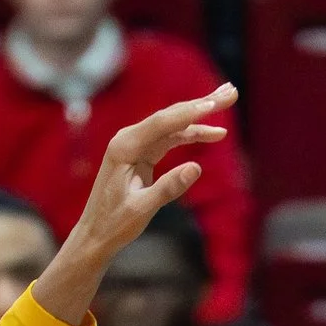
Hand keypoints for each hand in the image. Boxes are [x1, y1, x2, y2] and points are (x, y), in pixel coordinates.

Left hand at [33, 83, 237, 325]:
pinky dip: (192, 135)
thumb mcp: (141, 210)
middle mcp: (129, 139)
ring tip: (227, 102)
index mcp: (124, 147)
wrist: (95, 234)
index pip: (162, 123)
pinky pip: (171, 139)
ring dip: (201, 116)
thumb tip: (196, 167)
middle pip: (170, 116)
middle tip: (231, 91)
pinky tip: (213, 134)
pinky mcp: (142, 154)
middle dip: (202, 104)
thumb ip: (168, 188)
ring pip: (173, 125)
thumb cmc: (113, 224)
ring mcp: (136, 145)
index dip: (190, 112)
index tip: (214, 103)